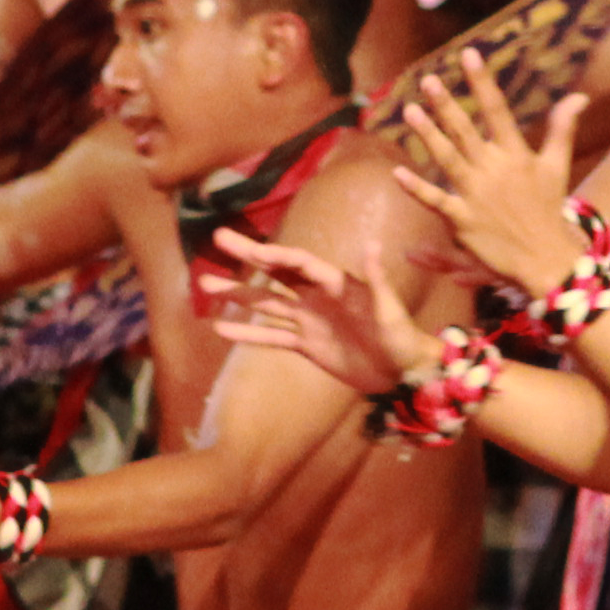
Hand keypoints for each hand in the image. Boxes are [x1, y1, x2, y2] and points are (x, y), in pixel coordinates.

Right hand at [206, 227, 438, 404]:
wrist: (403, 370)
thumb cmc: (402, 336)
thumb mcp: (391, 309)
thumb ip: (378, 280)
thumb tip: (372, 245)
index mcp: (337, 282)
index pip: (299, 263)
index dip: (275, 254)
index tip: (250, 249)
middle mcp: (317, 296)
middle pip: (275, 273)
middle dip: (247, 256)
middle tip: (218, 239)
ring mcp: (309, 320)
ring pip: (266, 303)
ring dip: (238, 294)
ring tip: (206, 285)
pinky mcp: (306, 345)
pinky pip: (272, 336)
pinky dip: (247, 332)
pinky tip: (221, 327)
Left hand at [385, 52, 584, 298]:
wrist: (546, 258)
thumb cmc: (550, 208)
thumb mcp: (557, 165)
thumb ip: (562, 128)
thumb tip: (579, 96)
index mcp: (516, 154)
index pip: (496, 110)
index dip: (481, 81)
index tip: (468, 54)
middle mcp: (494, 170)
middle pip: (466, 131)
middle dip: (446, 104)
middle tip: (428, 80)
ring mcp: (477, 195)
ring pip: (447, 159)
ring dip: (428, 135)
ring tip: (410, 111)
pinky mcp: (463, 221)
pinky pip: (436, 201)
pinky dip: (417, 189)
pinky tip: (398, 173)